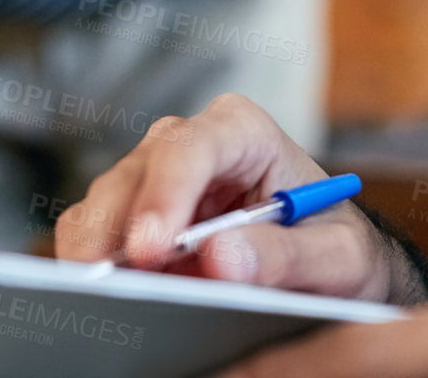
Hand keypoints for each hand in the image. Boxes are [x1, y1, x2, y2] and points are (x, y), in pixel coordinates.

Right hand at [54, 93, 427, 304]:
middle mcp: (191, 143)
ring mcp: (156, 176)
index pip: (192, 147)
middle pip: (136, 173)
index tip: (152, 248)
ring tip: (100, 297)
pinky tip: (102, 295)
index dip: (166, 194)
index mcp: (244, 131)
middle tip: (108, 284)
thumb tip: (221, 258)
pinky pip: (95, 231)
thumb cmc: (333, 242)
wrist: (324, 257)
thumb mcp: (335, 256)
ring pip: (105, 201)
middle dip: (117, 227)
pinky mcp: (134, 214)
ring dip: (97, 248)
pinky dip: (92, 262)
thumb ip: (287, 256)